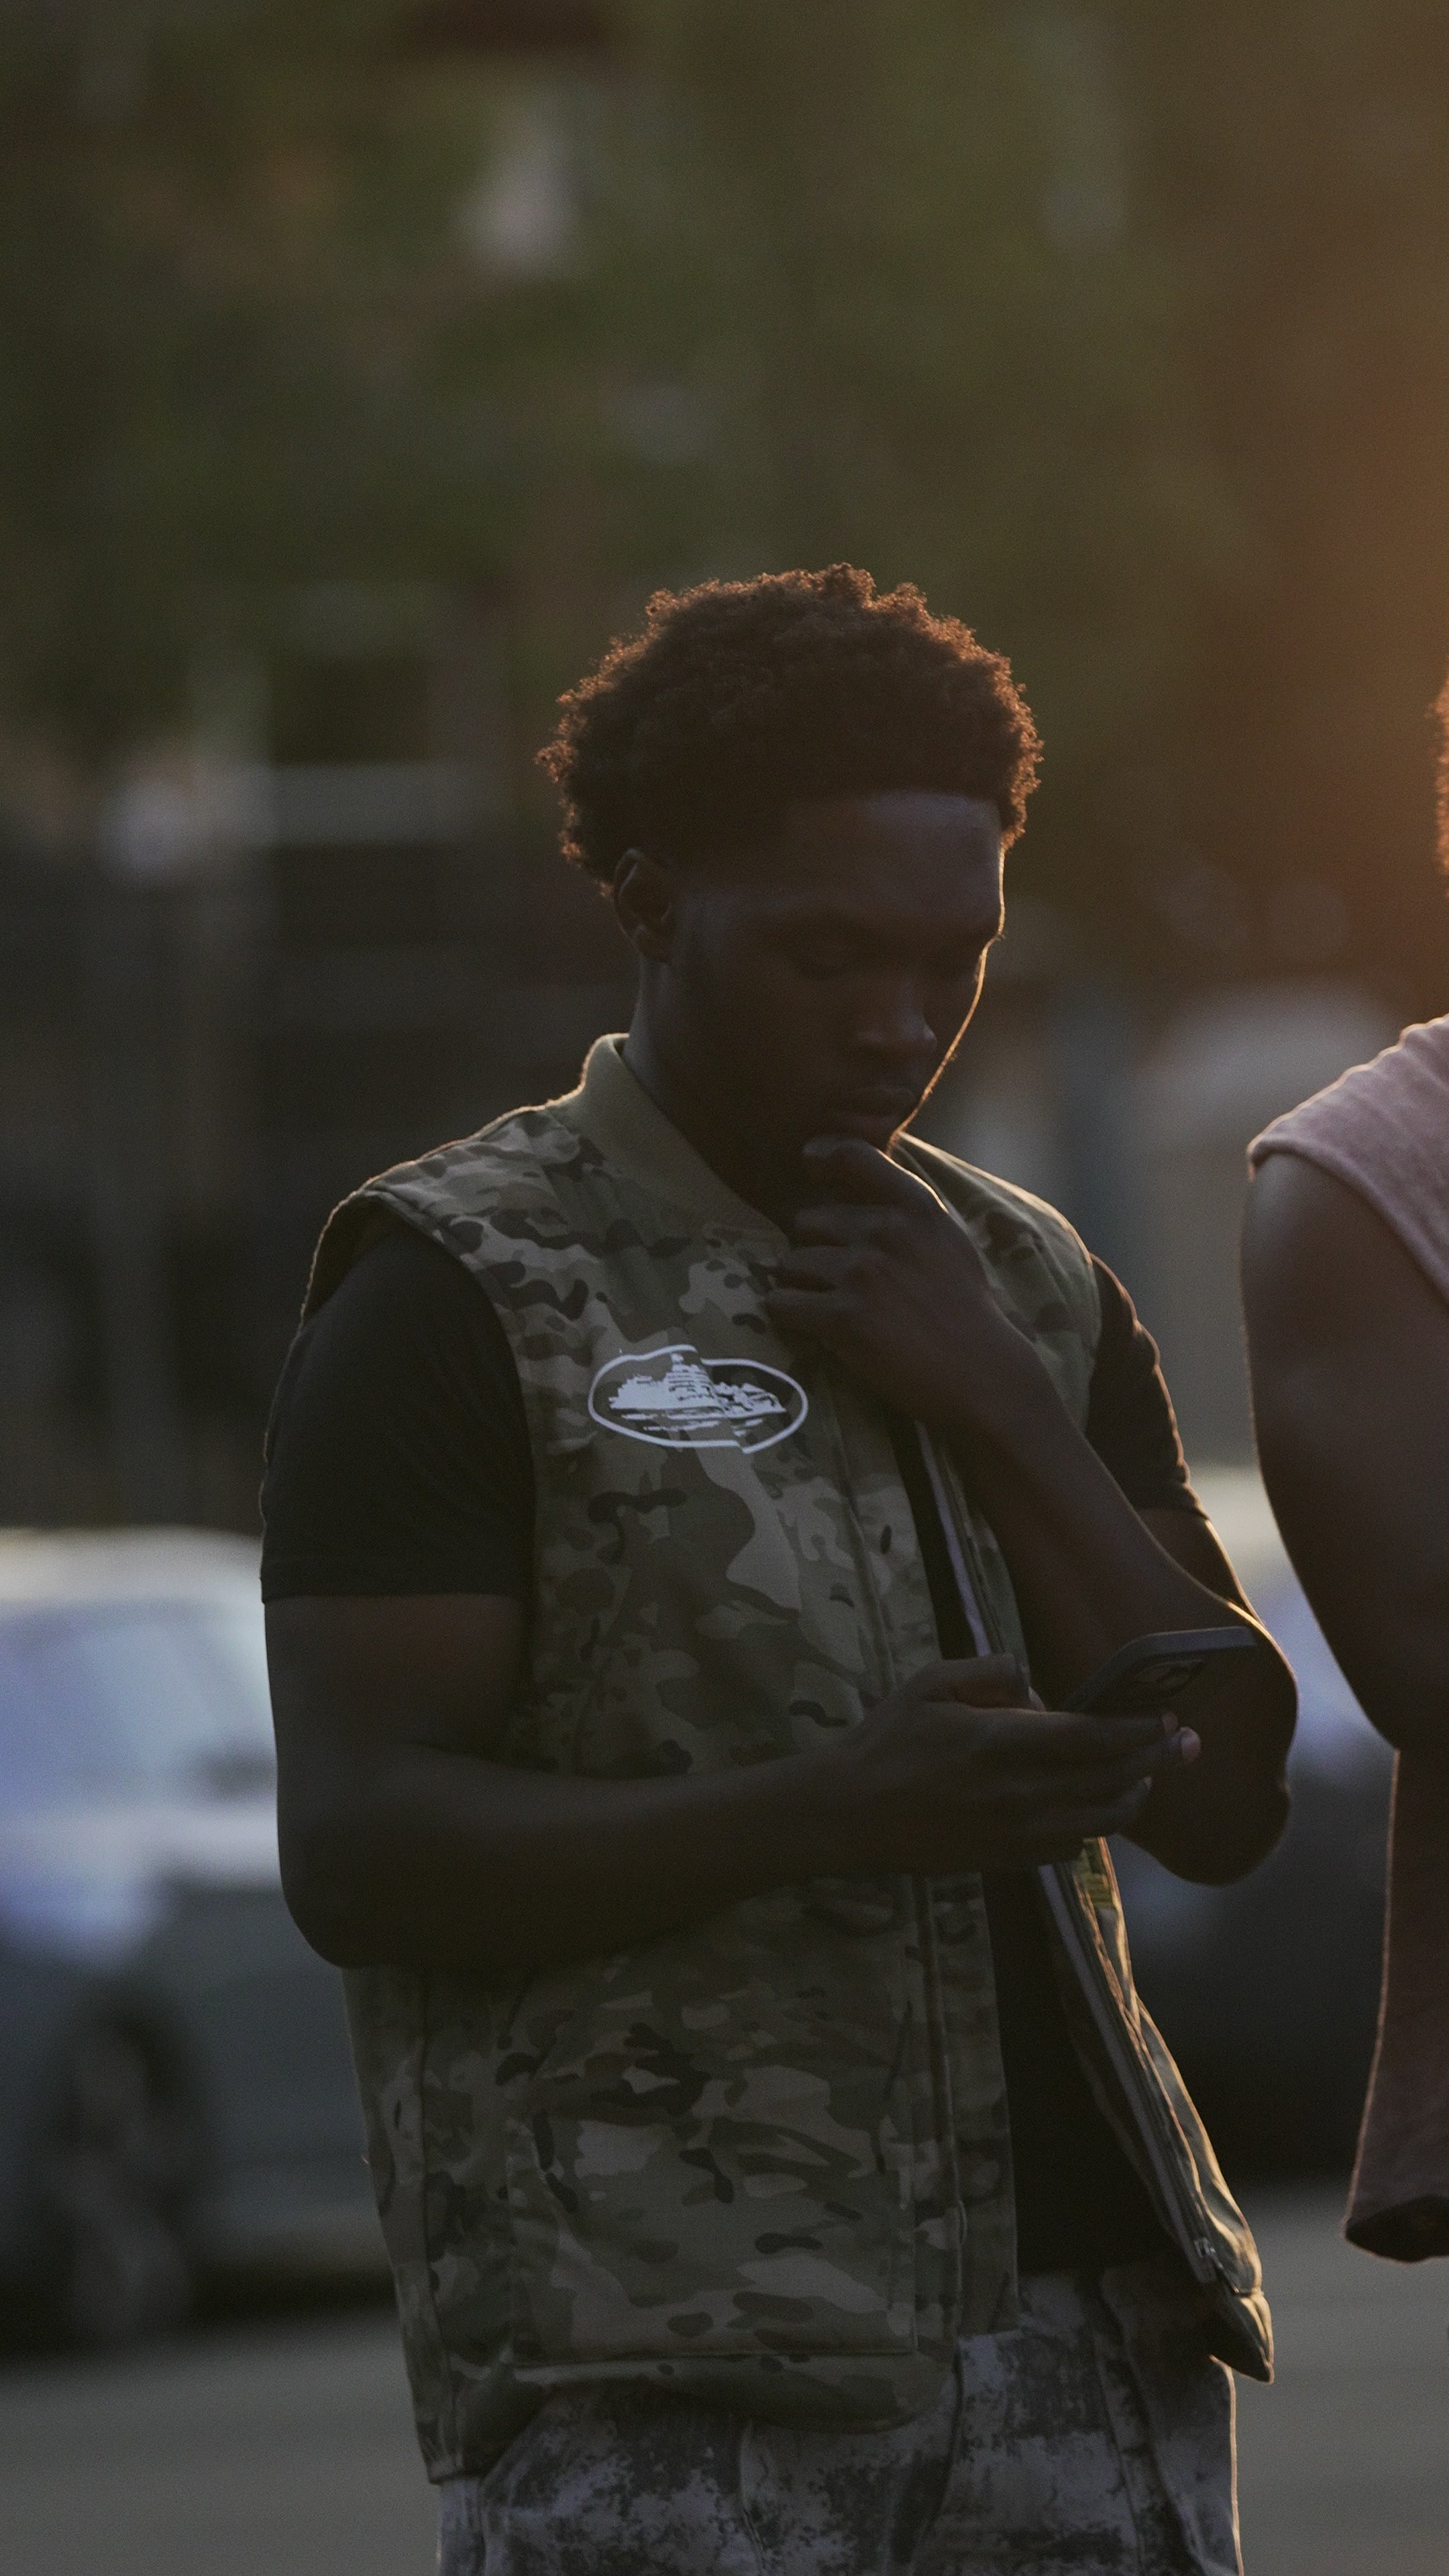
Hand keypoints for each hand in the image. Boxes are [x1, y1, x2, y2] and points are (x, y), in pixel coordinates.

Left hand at [765, 1135, 1036, 1431]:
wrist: (981, 1374)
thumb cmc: (965, 1310)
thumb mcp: (948, 1241)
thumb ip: (907, 1212)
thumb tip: (856, 1189)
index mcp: (917, 1207)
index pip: (852, 1155)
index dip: (821, 1157)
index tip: (808, 1167)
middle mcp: (887, 1231)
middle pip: (807, 1222)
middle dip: (813, 1249)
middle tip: (833, 1280)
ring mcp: (863, 1273)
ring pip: (790, 1264)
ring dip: (800, 1287)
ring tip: (829, 1309)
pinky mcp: (843, 1317)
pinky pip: (782, 1303)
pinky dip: (789, 1316)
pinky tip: (814, 1328)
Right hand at [824, 1653, 1197, 1874]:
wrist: (849, 1813)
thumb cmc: (887, 1739)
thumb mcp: (931, 1681)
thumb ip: (992, 1671)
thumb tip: (1038, 1689)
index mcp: (1001, 1743)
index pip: (1092, 1737)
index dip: (1138, 1729)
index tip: (1168, 1717)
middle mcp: (1019, 1793)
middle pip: (1109, 1780)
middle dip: (1156, 1760)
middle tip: (1187, 1745)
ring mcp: (1015, 1834)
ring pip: (1099, 1822)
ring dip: (1131, 1798)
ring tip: (1145, 1779)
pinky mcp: (1006, 1860)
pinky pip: (1069, 1849)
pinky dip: (1091, 1829)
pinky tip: (1090, 1811)